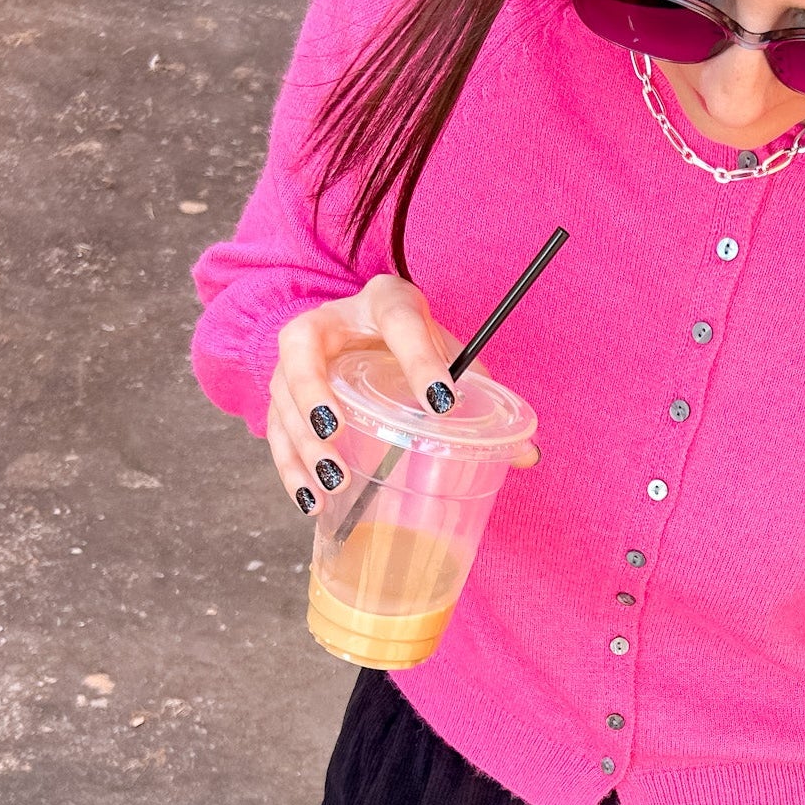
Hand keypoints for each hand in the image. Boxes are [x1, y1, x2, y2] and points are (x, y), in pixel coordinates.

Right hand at [266, 273, 537, 513]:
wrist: (370, 327)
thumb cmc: (416, 345)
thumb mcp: (451, 356)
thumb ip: (484, 398)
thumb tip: (528, 454)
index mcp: (385, 303)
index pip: (401, 323)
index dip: (420, 360)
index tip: (443, 402)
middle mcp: (329, 322)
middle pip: (303, 350)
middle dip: (315, 395)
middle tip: (338, 434)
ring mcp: (297, 359)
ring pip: (281, 396)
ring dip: (300, 442)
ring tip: (332, 481)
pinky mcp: (283, 395)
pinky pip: (276, 431)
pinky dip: (290, 469)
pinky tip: (312, 501)